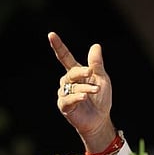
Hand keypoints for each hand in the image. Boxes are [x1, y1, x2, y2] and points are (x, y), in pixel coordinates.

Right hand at [48, 31, 115, 152]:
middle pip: (71, 72)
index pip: (65, 57)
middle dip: (81, 72)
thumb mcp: (102, 79)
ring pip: (71, 86)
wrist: (100, 120)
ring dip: (85, 88)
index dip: (58, 46)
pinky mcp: (64, 106)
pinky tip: (84, 97)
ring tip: (96, 90)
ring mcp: (64, 94)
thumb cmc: (101, 99)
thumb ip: (97, 64)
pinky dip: (77, 97)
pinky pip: (68, 99)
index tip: (51, 34)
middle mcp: (68, 82)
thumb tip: (95, 46)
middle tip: (91, 73)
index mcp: (76, 73)